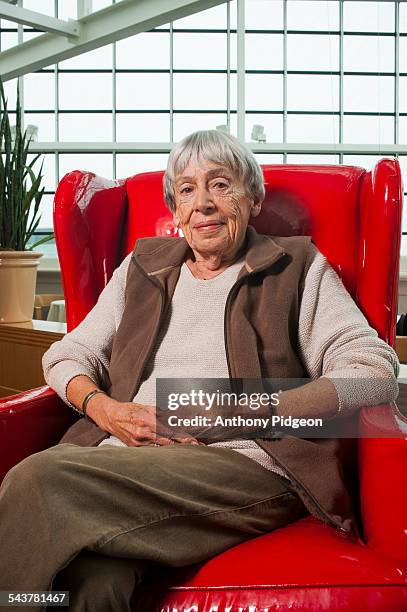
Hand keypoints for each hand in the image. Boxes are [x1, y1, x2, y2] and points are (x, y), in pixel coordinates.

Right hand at [86, 395, 202, 446]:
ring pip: (161, 448)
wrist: (110, 416)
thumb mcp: (147, 407)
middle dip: (183, 445)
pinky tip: (172, 454)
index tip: (194, 441)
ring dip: (175, 450)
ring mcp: (138, 442)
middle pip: (168, 441)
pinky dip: (163, 451)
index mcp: (146, 420)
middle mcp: (142, 432)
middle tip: (197, 447)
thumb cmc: (129, 410)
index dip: (182, 437)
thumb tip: (179, 414)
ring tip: (188, 451)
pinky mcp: (135, 448)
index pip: (169, 430)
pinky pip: (152, 450)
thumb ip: (163, 412)